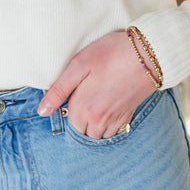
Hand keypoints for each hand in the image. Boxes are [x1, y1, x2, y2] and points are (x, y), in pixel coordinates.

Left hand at [37, 31, 156, 138]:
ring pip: (97, 135)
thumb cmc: (111, 54)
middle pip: (81, 131)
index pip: (67, 120)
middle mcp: (98, 120)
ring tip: (97, 102)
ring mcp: (115, 121)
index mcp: (83, 108)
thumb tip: (42, 111)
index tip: (76, 90)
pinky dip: (108, 127)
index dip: (69, 105)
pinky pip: (113, 133)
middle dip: (80, 118)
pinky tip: (109, 108)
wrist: (147, 55)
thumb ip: (58, 90)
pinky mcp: (128, 117)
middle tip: (86, 94)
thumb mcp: (78, 65)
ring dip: (93, 125)